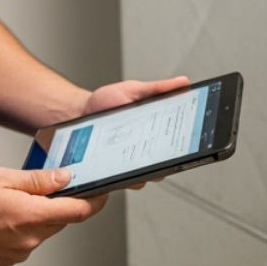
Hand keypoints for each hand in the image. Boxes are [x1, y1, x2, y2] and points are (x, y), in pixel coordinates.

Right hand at [0, 167, 107, 265]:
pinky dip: (23, 227)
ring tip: (11, 200)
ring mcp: (20, 253)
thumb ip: (38, 181)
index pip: (79, 211)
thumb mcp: (0, 179)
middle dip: (61, 203)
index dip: (95, 199)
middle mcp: (30, 240)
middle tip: (48, 185)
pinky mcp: (8, 259)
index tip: (102, 190)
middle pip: (62, 219)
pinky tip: (1, 217)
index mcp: (32, 217)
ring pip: (44, 230)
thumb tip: (65, 179)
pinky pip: (28, 241)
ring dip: (39, 215)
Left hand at [78, 76, 192, 191]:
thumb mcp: (133, 90)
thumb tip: (184, 83)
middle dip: (168, 163)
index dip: (186, 145)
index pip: (177, 144)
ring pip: (145, 178)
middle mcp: (145, 152)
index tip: (189, 141)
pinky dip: (124, 178)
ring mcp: (129, 165)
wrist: (77, 112)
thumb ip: (157, 88)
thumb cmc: (105, 102)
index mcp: (155, 132)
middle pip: (165, 166)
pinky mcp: (113, 173)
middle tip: (163, 153)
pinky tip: (120, 166)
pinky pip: (122, 181)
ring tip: (140, 161)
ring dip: (146, 172)